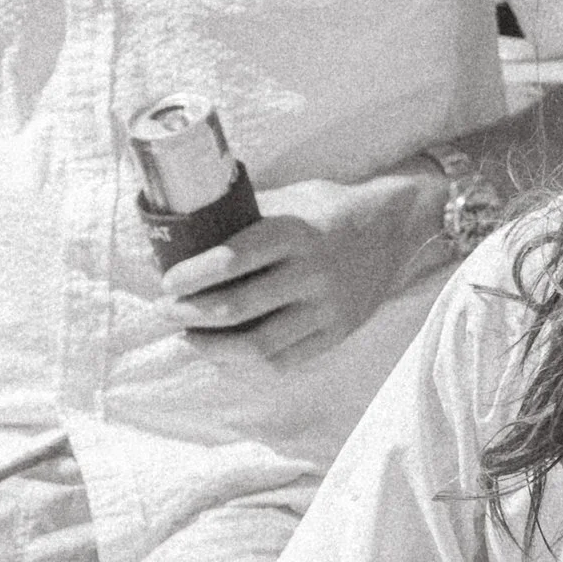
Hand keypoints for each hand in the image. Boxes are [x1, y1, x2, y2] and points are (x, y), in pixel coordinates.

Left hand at [164, 175, 442, 362]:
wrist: (396, 228)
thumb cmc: (330, 209)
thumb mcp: (292, 197)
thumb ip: (246, 212)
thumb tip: (184, 224)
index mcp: (296, 231)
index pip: (232, 259)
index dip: (192, 276)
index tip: (167, 283)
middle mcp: (312, 271)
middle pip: (238, 307)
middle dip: (191, 315)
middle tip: (166, 313)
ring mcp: (328, 307)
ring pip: (259, 344)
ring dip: (214, 347)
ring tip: (191, 339)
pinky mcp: (339, 332)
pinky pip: (286, 360)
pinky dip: (249, 363)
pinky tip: (226, 355)